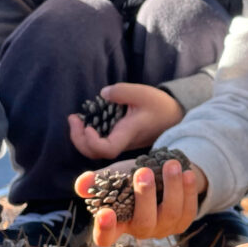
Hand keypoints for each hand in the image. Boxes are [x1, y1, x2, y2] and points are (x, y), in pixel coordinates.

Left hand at [67, 83, 184, 158]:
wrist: (174, 117)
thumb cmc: (160, 106)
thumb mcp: (143, 93)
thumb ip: (122, 91)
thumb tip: (103, 93)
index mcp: (129, 133)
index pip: (107, 149)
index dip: (92, 142)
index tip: (88, 125)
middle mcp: (123, 142)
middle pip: (95, 154)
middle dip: (78, 140)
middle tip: (73, 119)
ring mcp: (121, 142)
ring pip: (95, 151)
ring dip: (81, 138)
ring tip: (76, 119)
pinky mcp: (120, 139)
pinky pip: (99, 144)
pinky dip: (88, 135)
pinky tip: (86, 120)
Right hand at [75, 156, 204, 246]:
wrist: (160, 175)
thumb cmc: (130, 178)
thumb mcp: (113, 177)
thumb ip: (98, 181)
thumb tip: (82, 184)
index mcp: (117, 224)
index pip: (106, 237)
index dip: (105, 229)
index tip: (105, 212)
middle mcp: (140, 230)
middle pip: (143, 223)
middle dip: (144, 197)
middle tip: (142, 172)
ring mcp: (163, 228)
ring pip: (170, 214)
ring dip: (172, 188)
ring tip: (171, 164)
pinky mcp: (182, 222)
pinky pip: (188, 210)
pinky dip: (189, 191)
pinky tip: (187, 173)